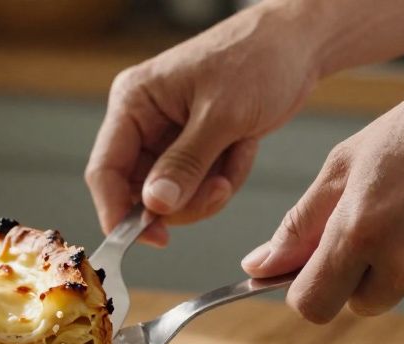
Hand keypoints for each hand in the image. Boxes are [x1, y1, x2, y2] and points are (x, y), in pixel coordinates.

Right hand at [85, 2, 321, 243]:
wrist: (299, 44)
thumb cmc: (259, 58)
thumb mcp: (223, 114)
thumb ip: (185, 163)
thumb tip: (154, 205)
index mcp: (134, 102)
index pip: (105, 169)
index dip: (117, 211)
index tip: (144, 240)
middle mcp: (143, 121)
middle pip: (139, 191)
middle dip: (182, 200)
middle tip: (218, 190)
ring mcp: (166, 136)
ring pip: (171, 196)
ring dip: (208, 189)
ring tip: (237, 153)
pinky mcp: (192, 147)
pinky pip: (196, 187)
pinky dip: (224, 179)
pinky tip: (242, 148)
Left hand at [242, 62, 403, 321]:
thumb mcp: (351, 161)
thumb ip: (301, 222)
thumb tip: (258, 265)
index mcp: (362, 231)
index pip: (309, 304)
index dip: (305, 288)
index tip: (311, 268)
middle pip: (357, 304)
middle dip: (357, 275)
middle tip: (380, 220)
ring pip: (403, 294)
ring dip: (403, 267)